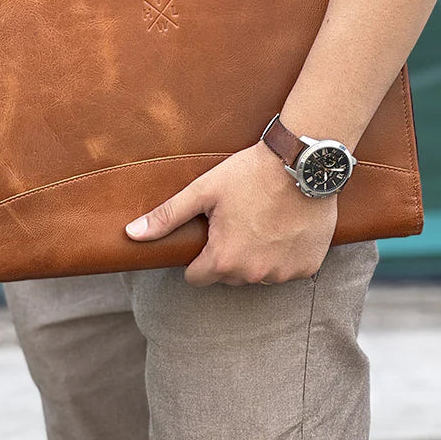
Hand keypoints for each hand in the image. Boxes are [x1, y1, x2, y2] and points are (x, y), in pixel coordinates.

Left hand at [125, 140, 337, 286]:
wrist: (302, 162)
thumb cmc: (249, 173)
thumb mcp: (203, 191)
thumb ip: (167, 217)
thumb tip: (131, 235)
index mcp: (224, 259)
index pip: (197, 278)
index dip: (198, 257)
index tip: (208, 234)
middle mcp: (254, 274)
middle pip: (228, 275)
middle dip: (228, 254)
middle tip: (237, 220)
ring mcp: (284, 273)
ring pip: (259, 274)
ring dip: (257, 256)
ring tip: (261, 221)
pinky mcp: (308, 267)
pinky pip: (288, 270)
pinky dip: (284, 255)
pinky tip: (284, 227)